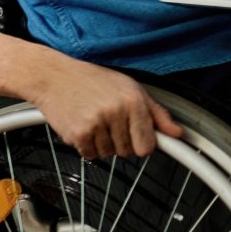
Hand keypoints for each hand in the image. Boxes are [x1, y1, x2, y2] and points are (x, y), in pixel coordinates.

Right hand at [22, 51, 183, 159]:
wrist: (53, 76)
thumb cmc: (92, 80)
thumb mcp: (130, 88)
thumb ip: (157, 113)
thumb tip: (178, 132)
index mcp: (134, 101)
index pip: (148, 145)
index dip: (142, 144)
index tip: (137, 139)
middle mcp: (117, 112)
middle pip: (128, 152)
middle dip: (120, 141)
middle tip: (109, 122)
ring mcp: (97, 124)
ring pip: (109, 155)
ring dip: (102, 143)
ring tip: (94, 120)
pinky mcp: (78, 134)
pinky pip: (90, 155)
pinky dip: (86, 146)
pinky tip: (83, 126)